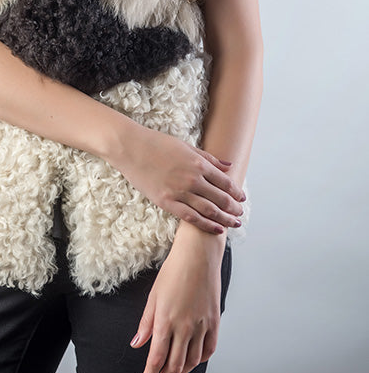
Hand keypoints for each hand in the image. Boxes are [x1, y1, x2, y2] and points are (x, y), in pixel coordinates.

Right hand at [118, 125, 244, 233]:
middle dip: (233, 208)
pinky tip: (216, 229)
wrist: (130, 147)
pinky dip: (206, 225)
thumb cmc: (156, 143)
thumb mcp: (185, 146)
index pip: (225, 182)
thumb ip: (208, 158)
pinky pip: (190, 217)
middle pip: (220, 198)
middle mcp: (192, 179)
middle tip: (240, 214)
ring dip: (224, 218)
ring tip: (234, 224)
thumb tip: (228, 165)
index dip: (236, 192)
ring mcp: (179, 191)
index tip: (242, 198)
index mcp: (198, 163)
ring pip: (209, 210)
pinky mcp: (166, 201)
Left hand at [130, 231, 224, 372]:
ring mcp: (202, 325)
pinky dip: (200, 360)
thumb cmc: (173, 271)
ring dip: (181, 372)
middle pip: (174, 365)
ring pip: (193, 361)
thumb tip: (136, 343)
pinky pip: (209, 349)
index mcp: (165, 320)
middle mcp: (185, 327)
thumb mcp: (153, 296)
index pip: (156, 358)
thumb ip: (146, 323)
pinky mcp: (215, 322)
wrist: (198, 255)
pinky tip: (193, 360)